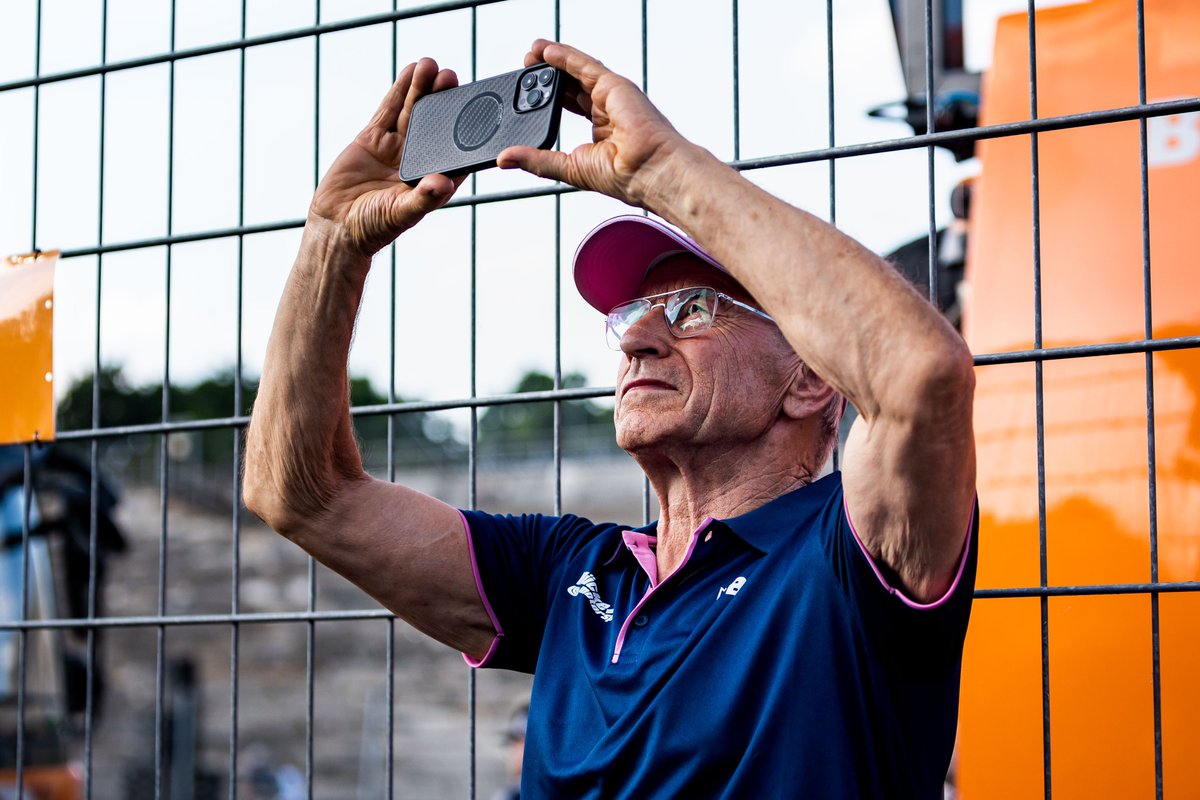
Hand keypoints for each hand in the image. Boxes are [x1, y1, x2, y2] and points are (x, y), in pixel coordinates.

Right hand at [309, 58, 464, 259]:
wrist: (336, 226)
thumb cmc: (373, 228)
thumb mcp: (401, 213)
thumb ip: (423, 198)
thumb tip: (444, 184)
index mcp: (434, 179)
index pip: (455, 149)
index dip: (464, 127)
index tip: (473, 105)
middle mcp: (419, 160)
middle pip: (435, 123)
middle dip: (442, 99)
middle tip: (450, 76)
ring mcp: (396, 147)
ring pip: (412, 112)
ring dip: (422, 88)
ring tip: (430, 64)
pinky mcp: (373, 139)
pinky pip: (389, 111)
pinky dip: (399, 92)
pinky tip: (410, 72)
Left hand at [497, 40, 691, 209]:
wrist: (650, 172)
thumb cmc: (623, 177)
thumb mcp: (568, 167)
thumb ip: (536, 160)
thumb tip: (505, 159)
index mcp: (599, 130)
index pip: (569, 105)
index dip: (548, 97)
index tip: (527, 94)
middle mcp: (606, 109)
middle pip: (570, 85)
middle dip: (546, 76)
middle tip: (523, 69)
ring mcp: (611, 96)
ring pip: (576, 71)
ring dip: (551, 60)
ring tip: (528, 55)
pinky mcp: (614, 85)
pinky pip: (585, 65)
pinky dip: (564, 56)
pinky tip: (544, 51)